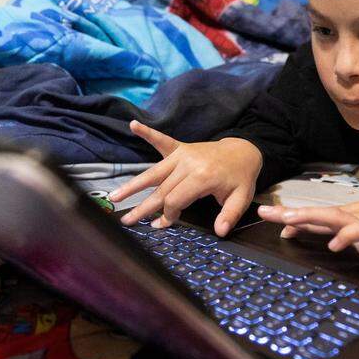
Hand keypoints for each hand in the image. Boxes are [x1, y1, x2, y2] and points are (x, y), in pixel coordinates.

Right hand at [109, 121, 262, 235]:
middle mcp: (188, 164)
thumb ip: (229, 215)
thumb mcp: (240, 198)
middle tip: (127, 221)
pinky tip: (134, 126)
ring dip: (133, 185)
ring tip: (114, 196)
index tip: (163, 224)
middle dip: (143, 207)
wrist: (244, 150)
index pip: (175, 199)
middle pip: (160, 189)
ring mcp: (183, 155)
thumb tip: (220, 232)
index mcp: (202, 177)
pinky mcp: (180, 148)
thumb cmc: (240, 177)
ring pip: (153, 172)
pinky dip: (148, 133)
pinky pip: (161, 141)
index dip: (167, 215)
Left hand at [256, 203, 358, 270]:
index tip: (272, 221)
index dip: (296, 218)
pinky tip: (333, 245)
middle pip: (319, 212)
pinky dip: (347, 238)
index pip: (320, 216)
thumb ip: (355, 241)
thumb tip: (335, 244)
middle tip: (265, 213)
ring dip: (310, 218)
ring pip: (335, 217)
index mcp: (356, 217)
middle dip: (290, 214)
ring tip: (288, 222)